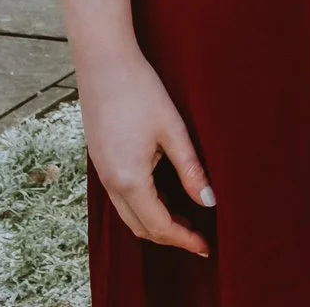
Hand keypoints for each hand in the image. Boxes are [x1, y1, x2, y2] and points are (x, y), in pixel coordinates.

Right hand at [78, 47, 214, 256]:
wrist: (104, 63)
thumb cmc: (141, 90)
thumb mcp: (173, 130)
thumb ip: (191, 169)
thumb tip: (209, 202)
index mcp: (130, 179)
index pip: (158, 225)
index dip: (183, 239)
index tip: (205, 246)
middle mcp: (111, 183)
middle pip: (140, 227)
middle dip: (170, 236)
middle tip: (199, 237)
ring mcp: (102, 173)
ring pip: (129, 214)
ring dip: (155, 222)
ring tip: (186, 218)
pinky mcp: (100, 161)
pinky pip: (121, 198)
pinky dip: (143, 206)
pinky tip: (163, 195)